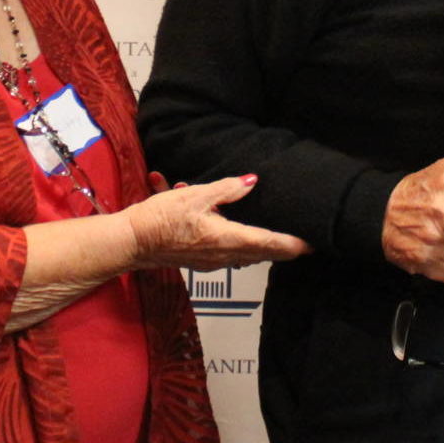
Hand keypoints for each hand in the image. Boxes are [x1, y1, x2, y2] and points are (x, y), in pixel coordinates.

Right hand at [124, 174, 309, 270]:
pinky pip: (226, 252)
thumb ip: (226, 189)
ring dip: (259, 245)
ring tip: (274, 238)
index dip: (292, 245)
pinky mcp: (199, 260)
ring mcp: (211, 261)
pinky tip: (227, 226)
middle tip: (302, 244)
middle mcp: (224, 255)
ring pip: (245, 254)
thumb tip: (252, 182)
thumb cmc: (161, 218)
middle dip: (282, 248)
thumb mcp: (195, 195)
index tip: (312, 244)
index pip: (270, 243)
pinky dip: (234, 242)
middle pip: (262, 252)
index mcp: (228, 239)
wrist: (131, 241)